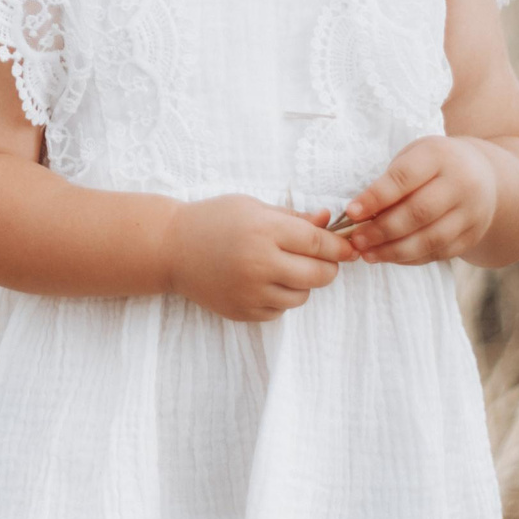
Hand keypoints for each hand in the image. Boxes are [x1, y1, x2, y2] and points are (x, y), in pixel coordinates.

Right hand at [161, 193, 354, 321]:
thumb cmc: (213, 220)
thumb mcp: (253, 207)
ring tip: (282, 268)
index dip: (339, 246)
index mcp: (265, 230)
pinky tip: (262, 281)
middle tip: (321, 259)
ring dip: (302, 284)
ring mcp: (251, 291)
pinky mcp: (243, 311)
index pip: (319, 243)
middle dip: (328, 267)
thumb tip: (329, 222)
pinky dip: (279, 297)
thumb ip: (293, 218)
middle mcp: (260, 263)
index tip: (348, 247)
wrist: (171, 248)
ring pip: (302, 296)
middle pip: (319, 274)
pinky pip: (279, 310)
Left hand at [340, 137, 500, 264]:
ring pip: (431, 239)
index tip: (351, 212)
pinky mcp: (473, 235)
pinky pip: (439, 252)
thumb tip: (360, 214)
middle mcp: (461, 183)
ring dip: (395, 251)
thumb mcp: (414, 157)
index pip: (404, 178)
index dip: (376, 197)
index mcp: (440, 156)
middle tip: (356, 240)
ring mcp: (471, 212)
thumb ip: (390, 181)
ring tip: (368, 254)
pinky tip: (390, 257)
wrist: (485, 175)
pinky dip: (411, 258)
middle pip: (419, 212)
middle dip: (383, 229)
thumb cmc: (435, 165)